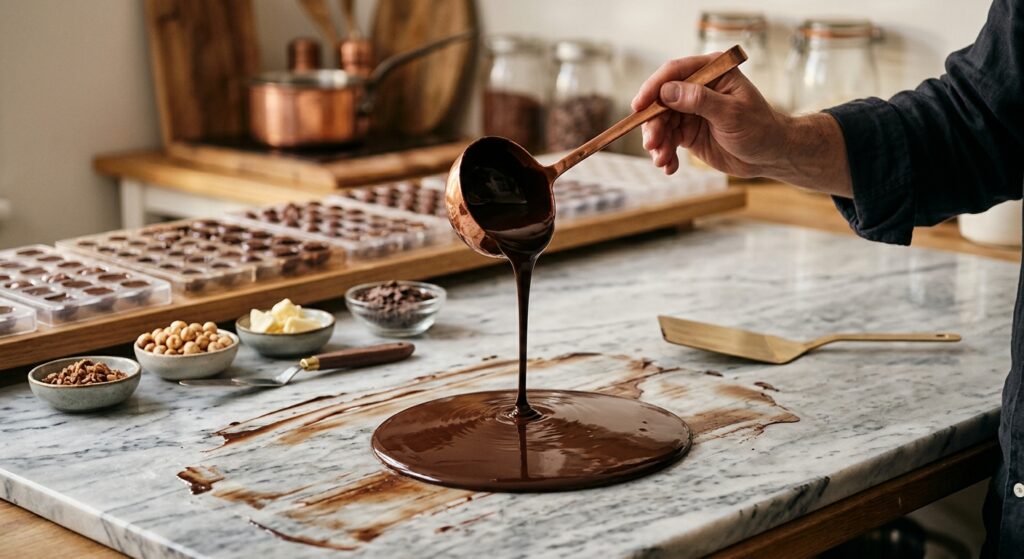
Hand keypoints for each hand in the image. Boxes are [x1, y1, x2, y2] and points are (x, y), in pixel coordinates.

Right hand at [631, 52, 851, 195]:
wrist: (770, 155)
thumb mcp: (731, 113)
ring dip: (658, 143)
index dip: (653, 88)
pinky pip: (668, 141)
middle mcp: (697, 87)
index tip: (638, 106)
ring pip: (661, 123)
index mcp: (711, 71)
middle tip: (652, 145)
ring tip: (662, 161)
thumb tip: (667, 91)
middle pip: (661, 101)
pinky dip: (665, 155)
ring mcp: (690, 110)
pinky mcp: (688, 132)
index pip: (674, 72)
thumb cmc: (759, 128)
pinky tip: (669, 167)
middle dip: (653, 124)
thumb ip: (699, 100)